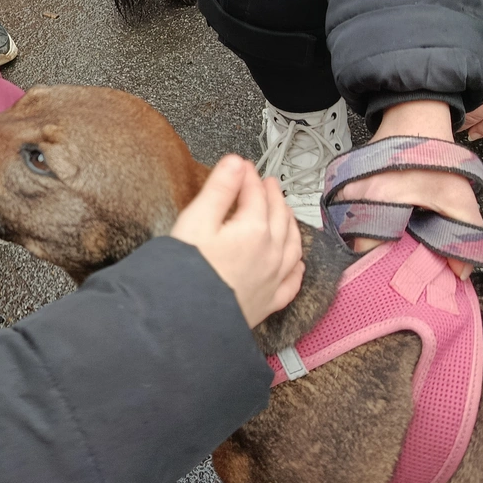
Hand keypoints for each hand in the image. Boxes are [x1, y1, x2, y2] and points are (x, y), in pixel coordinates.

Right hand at [171, 155, 304, 326]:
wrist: (187, 321)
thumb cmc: (186, 271)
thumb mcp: (196, 221)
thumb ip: (219, 190)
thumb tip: (236, 162)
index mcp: (253, 229)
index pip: (256, 193)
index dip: (248, 176)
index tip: (242, 166)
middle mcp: (271, 253)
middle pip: (279, 215)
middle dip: (273, 195)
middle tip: (267, 182)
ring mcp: (273, 280)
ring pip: (293, 245)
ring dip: (290, 223)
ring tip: (285, 212)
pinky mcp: (269, 303)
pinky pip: (292, 281)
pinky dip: (296, 266)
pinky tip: (296, 262)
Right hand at [341, 100, 481, 278]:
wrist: (414, 120)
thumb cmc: (434, 158)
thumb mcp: (459, 196)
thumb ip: (466, 235)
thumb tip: (460, 272)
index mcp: (378, 199)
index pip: (366, 250)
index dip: (381, 268)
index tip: (397, 278)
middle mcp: (353, 196)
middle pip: (352, 244)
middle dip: (371, 260)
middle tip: (391, 270)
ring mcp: (344, 190)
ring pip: (345, 232)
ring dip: (362, 244)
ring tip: (385, 254)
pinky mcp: (343, 187)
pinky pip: (344, 218)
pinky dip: (356, 230)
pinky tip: (376, 235)